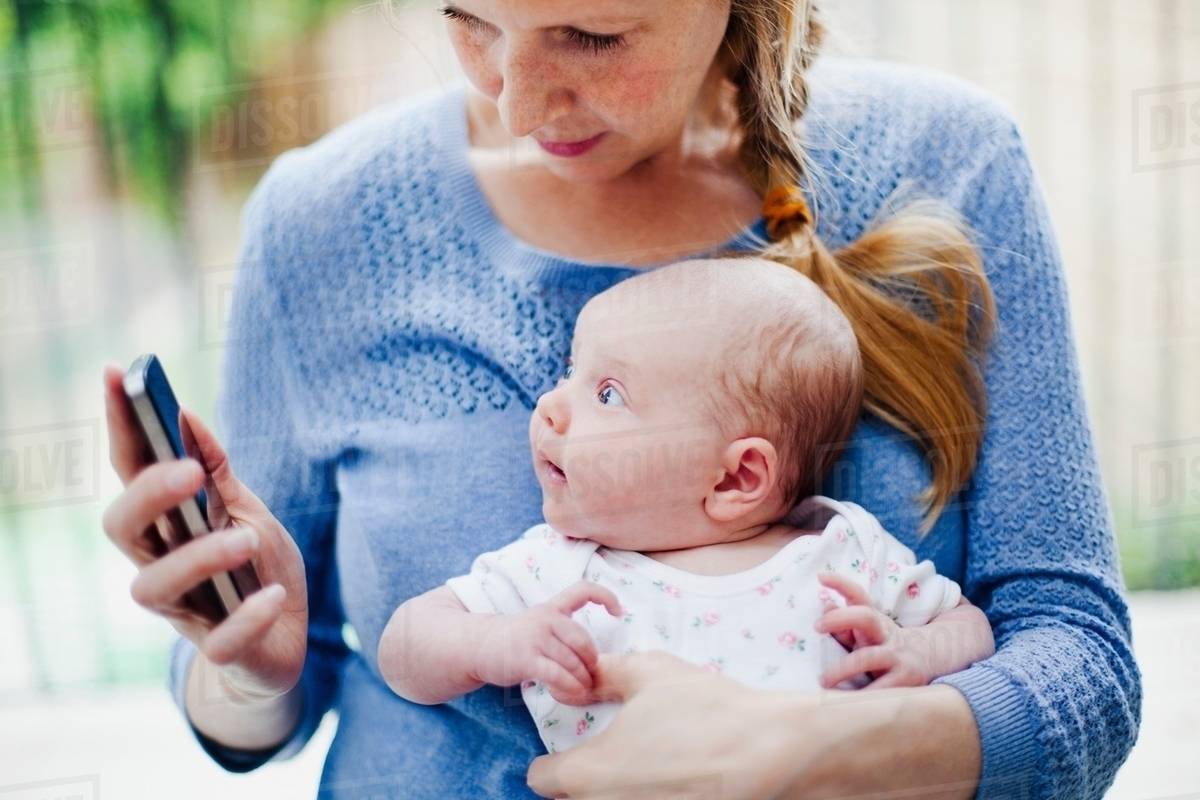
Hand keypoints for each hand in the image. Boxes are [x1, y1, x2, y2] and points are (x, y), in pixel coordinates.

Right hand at [100, 364, 307, 698]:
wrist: (286, 641)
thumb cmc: (256, 570)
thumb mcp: (248, 511)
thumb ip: (218, 473)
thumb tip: (189, 417)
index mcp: (166, 526)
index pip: (129, 470)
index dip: (119, 425)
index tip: (117, 373)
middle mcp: (161, 565)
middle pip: (120, 528)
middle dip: (147, 496)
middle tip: (189, 475)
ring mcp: (187, 611)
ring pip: (154, 589)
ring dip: (199, 557)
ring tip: (247, 541)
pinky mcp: (224, 651)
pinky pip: (222, 641)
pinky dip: (247, 616)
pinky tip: (272, 595)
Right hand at [471, 580, 621, 706]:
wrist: (477, 646)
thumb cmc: (514, 640)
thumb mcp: (538, 624)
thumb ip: (563, 631)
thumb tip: (593, 658)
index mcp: (552, 608)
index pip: (583, 590)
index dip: (606, 596)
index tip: (619, 611)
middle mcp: (545, 618)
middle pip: (583, 639)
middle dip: (592, 660)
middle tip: (592, 673)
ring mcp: (535, 638)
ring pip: (572, 660)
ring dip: (583, 678)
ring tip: (584, 687)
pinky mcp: (526, 659)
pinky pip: (558, 675)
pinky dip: (571, 686)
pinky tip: (574, 692)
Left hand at [526, 651, 817, 798]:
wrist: (772, 752)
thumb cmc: (708, 710)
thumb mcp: (649, 673)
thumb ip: (604, 674)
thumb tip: (580, 678)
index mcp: (586, 773)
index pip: (541, 778)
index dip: (553, 760)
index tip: (574, 749)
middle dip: (584, 782)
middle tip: (619, 757)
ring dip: (615, 792)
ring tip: (650, 769)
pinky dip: (649, 798)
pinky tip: (672, 785)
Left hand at [814, 571, 929, 689]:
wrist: (930, 657)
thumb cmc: (883, 644)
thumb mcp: (865, 632)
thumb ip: (843, 624)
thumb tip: (823, 606)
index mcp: (873, 619)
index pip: (858, 595)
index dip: (841, 583)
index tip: (820, 576)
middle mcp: (885, 634)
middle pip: (865, 617)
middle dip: (840, 618)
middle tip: (816, 627)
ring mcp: (896, 657)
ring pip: (869, 658)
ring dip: (843, 669)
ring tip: (823, 680)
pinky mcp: (905, 681)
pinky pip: (882, 690)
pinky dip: (864, 696)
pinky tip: (846, 702)